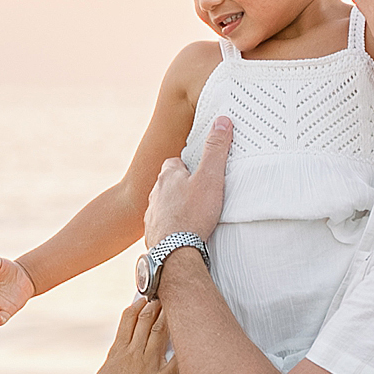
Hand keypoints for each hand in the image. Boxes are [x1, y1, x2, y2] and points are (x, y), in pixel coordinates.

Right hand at [81, 298, 177, 373]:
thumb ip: (113, 363)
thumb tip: (116, 356)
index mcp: (116, 353)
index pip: (127, 322)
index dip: (136, 308)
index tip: (142, 297)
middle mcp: (132, 354)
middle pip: (145, 321)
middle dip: (156, 304)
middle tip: (165, 290)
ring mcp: (147, 366)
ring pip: (159, 332)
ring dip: (169, 315)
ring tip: (177, 301)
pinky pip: (177, 360)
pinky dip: (185, 347)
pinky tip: (195, 335)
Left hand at [143, 118, 231, 254]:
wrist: (174, 252)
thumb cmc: (192, 214)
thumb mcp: (210, 178)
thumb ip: (216, 149)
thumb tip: (222, 121)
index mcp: (168, 175)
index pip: (176, 162)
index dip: (189, 166)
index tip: (200, 172)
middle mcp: (155, 192)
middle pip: (169, 184)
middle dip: (181, 187)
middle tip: (199, 195)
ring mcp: (152, 214)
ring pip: (164, 205)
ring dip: (175, 208)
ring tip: (193, 216)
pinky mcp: (152, 234)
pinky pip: (162, 226)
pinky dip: (171, 227)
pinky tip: (182, 234)